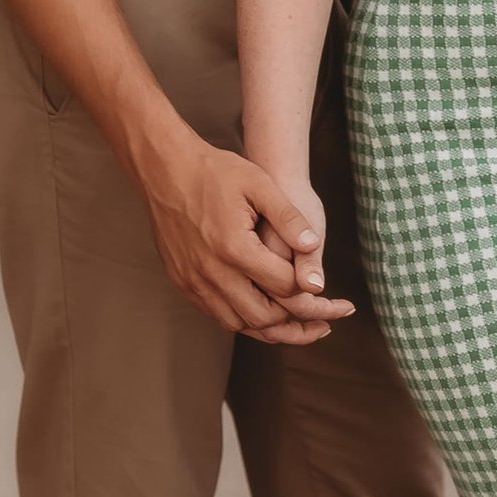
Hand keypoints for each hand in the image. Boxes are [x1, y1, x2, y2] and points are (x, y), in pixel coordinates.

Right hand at [142, 133, 350, 345]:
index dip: (312, 294)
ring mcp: (193, 280)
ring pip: (238, 323)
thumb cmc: (214, 172)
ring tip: (297, 324)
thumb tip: (313, 247)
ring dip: (269, 327)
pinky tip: (261, 310)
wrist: (164, 169)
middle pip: (264, 317)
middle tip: (322, 322)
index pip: (284, 286)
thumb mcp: (259, 184)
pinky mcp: (183, 282)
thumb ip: (289, 218)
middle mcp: (212, 272)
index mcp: (235, 248)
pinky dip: (242, 318)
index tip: (332, 298)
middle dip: (297, 322)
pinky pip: (216, 314)